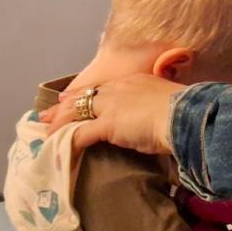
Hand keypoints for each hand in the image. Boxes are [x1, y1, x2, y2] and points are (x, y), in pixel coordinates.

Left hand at [41, 73, 185, 154]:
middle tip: (46, 114)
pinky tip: (62, 149)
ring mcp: (112, 105)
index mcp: (134, 81)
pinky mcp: (108, 124)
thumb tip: (157, 116)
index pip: (102, 87)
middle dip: (63, 106)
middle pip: (84, 96)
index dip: (85, 94)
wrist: (185, 116)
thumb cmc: (183, 110)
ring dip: (59, 123)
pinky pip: (81, 133)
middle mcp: (119, 88)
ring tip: (46, 133)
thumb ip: (156, 106)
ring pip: (77, 111)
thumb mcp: (168, 101)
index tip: (71, 98)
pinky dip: (70, 142)